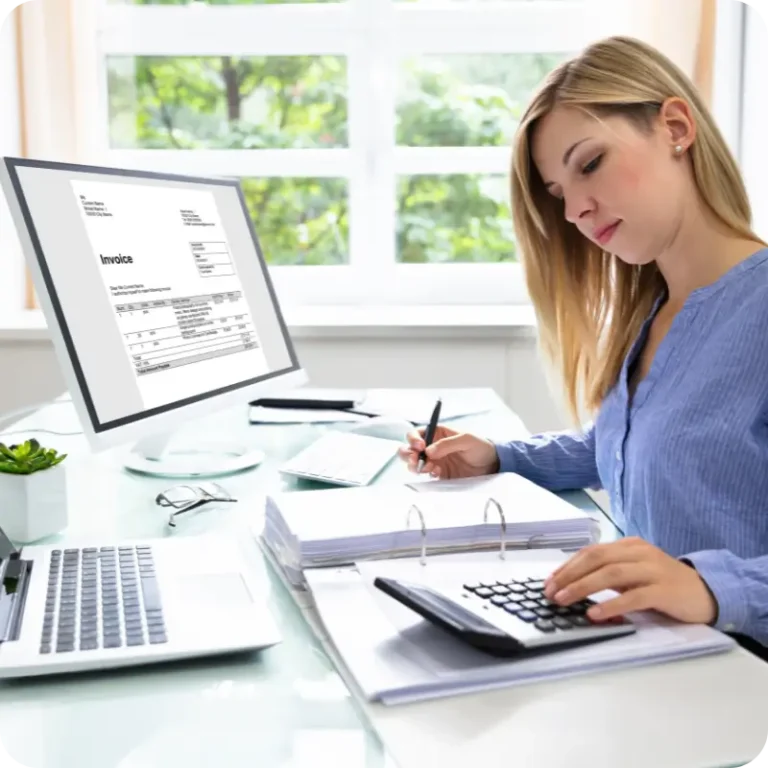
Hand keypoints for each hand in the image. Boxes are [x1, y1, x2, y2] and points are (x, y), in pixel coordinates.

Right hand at [397, 424, 499, 479]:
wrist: (492, 465)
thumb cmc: (481, 446)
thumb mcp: (466, 440)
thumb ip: (447, 444)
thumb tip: (428, 451)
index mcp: (437, 433)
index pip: (417, 434)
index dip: (413, 439)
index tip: (419, 446)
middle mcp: (432, 447)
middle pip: (410, 449)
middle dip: (408, 454)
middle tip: (415, 460)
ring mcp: (434, 461)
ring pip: (415, 463)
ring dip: (415, 465)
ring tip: (426, 468)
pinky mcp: (439, 474)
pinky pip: (426, 475)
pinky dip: (427, 474)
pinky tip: (437, 473)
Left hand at [543, 537, 717, 624]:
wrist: (707, 591)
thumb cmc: (664, 584)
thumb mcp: (634, 574)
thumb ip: (609, 575)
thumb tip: (573, 585)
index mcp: (628, 546)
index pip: (590, 552)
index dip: (567, 566)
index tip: (548, 582)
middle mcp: (639, 552)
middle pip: (596, 558)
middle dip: (569, 575)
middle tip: (550, 592)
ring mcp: (652, 569)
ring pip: (610, 573)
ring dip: (583, 587)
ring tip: (564, 600)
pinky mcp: (664, 590)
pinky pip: (633, 596)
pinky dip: (611, 604)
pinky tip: (595, 614)